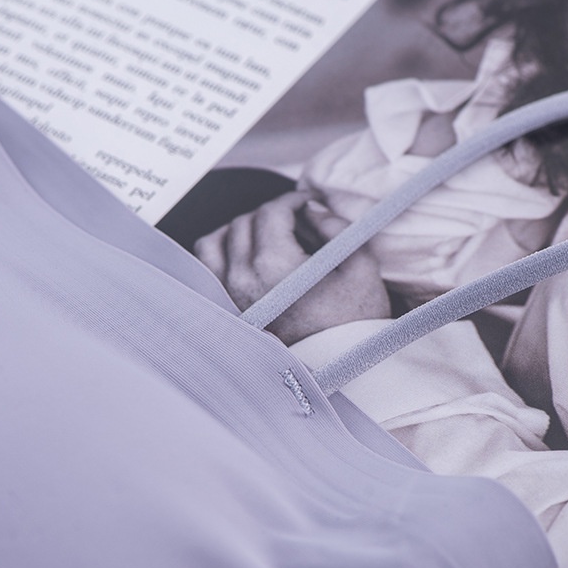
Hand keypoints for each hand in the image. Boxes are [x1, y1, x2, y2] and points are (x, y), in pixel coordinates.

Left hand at [194, 192, 390, 344]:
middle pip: (244, 223)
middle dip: (270, 214)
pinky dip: (218, 256)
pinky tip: (242, 258)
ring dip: (237, 230)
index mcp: (275, 265)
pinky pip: (205, 273)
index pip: (271, 212)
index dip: (291, 201)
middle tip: (294, 221)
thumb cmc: (354, 322)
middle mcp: (243, 280)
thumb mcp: (361, 268)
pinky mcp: (227, 314)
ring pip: (214, 243)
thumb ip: (336, 228)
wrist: (340, 367)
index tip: (306, 204)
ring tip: (263, 236)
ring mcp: (230, 299)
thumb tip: (312, 210)